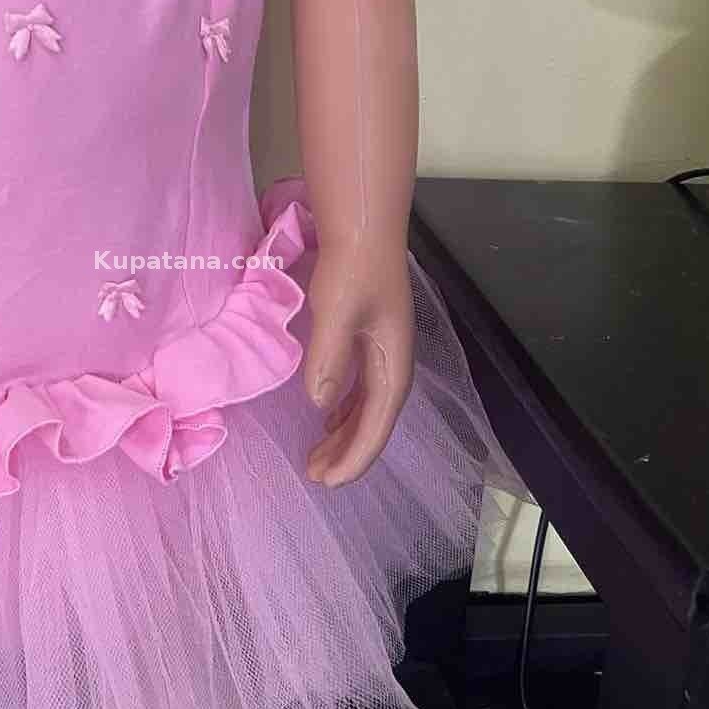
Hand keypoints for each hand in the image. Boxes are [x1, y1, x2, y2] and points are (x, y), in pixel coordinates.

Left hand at [303, 241, 414, 486]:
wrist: (364, 227)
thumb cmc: (352, 267)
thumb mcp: (337, 312)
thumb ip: (329, 359)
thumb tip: (320, 405)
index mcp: (392, 364)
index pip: (376, 424)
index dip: (354, 457)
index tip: (328, 481)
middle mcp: (392, 363)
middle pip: (373, 421)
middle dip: (347, 453)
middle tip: (315, 476)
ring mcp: (382, 351)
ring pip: (366, 407)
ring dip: (345, 434)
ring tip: (317, 456)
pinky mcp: (368, 339)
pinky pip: (359, 388)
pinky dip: (344, 409)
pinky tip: (327, 416)